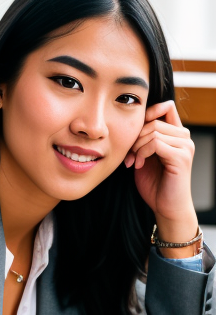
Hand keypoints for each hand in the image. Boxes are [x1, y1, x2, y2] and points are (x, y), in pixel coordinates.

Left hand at [124, 101, 194, 220]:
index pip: (166, 107)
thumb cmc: (155, 184)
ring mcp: (185, 146)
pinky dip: (142, 153)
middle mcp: (184, 137)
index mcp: (176, 135)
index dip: (147, 113)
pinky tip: (138, 165)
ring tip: (133, 162)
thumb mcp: (145, 157)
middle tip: (128, 156)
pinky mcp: (181, 157)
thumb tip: (131, 123)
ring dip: (137, 147)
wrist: (166, 207)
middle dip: (135, 137)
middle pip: (154, 121)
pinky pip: (156, 143)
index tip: (133, 133)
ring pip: (154, 131)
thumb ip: (143, 140)